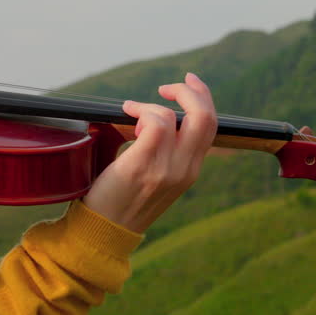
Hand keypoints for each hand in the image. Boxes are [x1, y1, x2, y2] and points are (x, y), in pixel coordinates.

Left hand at [84, 72, 217, 232]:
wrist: (105, 231)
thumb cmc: (120, 201)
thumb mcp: (153, 178)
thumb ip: (162, 153)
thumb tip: (149, 119)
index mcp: (190, 170)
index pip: (211, 127)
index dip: (204, 99)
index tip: (189, 83)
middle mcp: (185, 169)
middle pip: (207, 117)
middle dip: (191, 91)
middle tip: (166, 87)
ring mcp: (167, 169)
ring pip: (178, 117)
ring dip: (152, 104)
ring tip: (131, 111)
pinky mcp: (144, 165)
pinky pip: (156, 123)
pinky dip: (143, 111)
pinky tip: (127, 113)